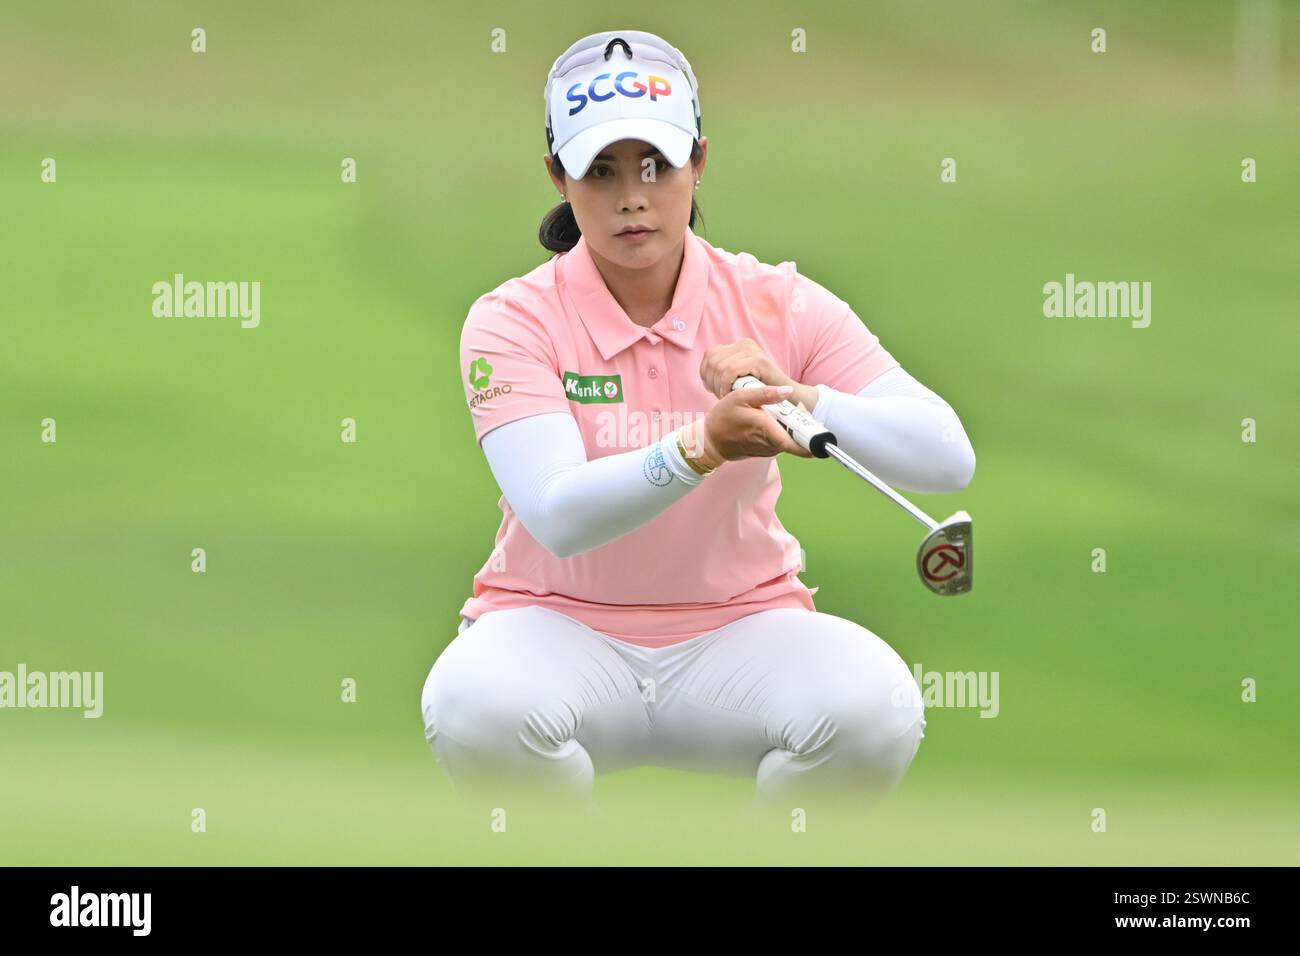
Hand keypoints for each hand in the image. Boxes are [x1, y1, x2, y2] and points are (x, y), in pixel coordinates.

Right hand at [680, 385, 814, 467]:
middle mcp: (771, 444)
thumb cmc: (723, 419)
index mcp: (766, 429)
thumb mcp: (739, 397)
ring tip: (784, 412)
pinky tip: (773, 420)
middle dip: (803, 424)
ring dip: (792, 426)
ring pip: (790, 439)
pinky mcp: (767, 452)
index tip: (822, 435)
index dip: (812, 441)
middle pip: (797, 438)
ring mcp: (769, 450)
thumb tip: (788, 391)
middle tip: (800, 409)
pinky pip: (781, 440)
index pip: (796, 443)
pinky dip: (782, 431)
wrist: (709, 442)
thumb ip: (765, 393)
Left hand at [698, 337, 817, 409]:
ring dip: (719, 385)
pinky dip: (726, 384)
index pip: (710, 355)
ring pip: (719, 366)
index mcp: (738, 346)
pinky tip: (730, 394)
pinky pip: (730, 370)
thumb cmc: (761, 393)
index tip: (712, 389)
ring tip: (727, 396)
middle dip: (711, 381)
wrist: (788, 399)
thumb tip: (704, 375)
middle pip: (712, 360)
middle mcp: (744, 344)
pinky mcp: (758, 360)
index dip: (705, 373)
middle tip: (719, 395)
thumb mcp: (738, 380)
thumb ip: (722, 373)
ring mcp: (752, 350)